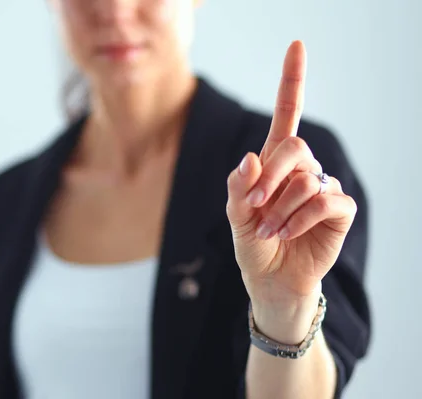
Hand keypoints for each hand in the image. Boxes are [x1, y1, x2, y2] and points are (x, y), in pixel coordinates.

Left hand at [226, 41, 356, 337]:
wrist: (270, 279)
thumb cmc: (252, 244)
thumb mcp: (236, 216)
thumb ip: (238, 188)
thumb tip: (250, 157)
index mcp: (274, 162)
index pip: (286, 114)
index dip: (292, 80)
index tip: (297, 45)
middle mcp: (301, 168)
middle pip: (294, 147)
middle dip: (270, 177)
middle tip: (253, 206)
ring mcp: (322, 186)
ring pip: (306, 179)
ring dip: (279, 209)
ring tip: (267, 231)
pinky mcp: (339, 209)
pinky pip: (324, 200)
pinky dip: (299, 218)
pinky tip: (285, 234)